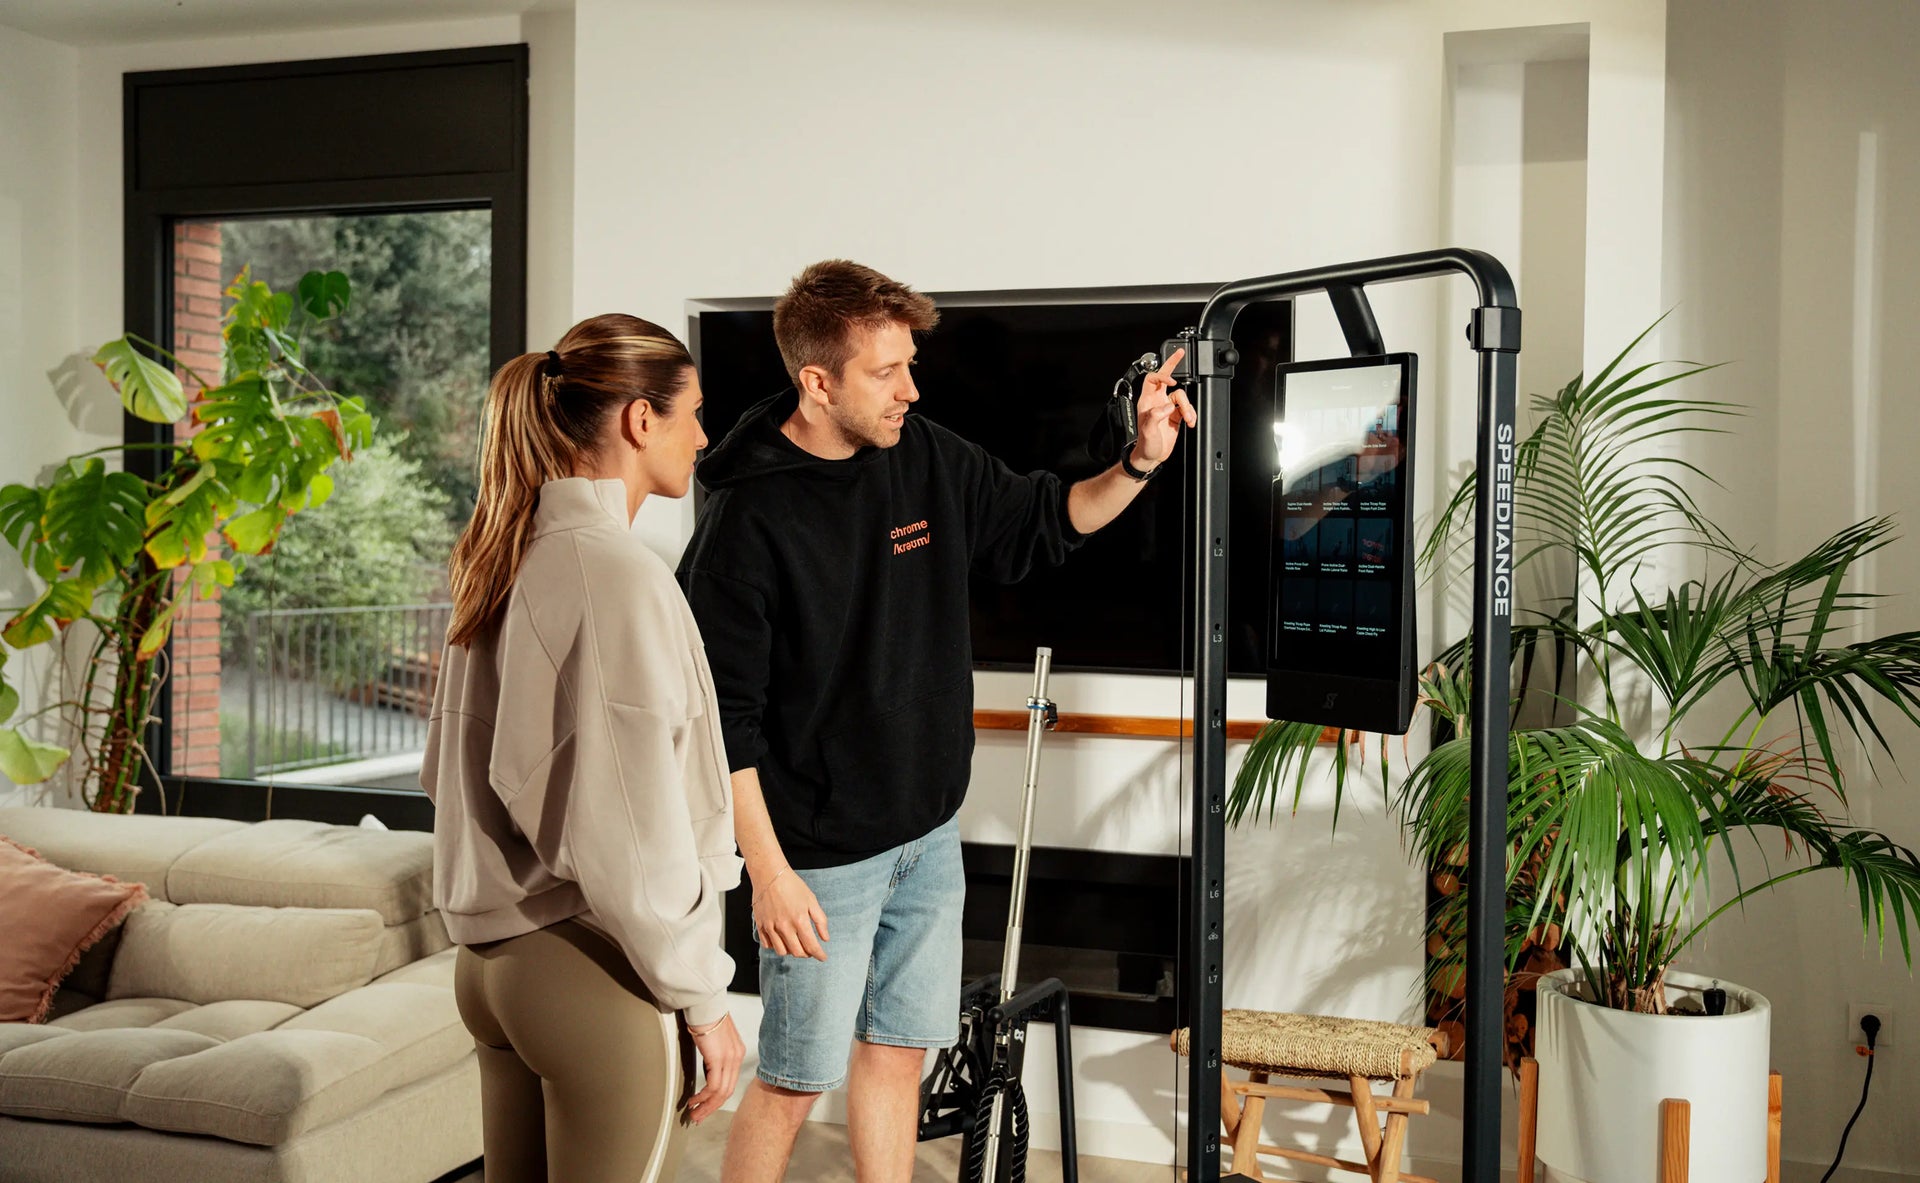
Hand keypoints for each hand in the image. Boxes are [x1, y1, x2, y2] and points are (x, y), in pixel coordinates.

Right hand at [685, 1013, 743, 1124]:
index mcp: (736, 1052)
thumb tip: (707, 1063)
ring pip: (721, 1092)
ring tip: (693, 1113)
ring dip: (706, 1106)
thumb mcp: (713, 1038)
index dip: (718, 1098)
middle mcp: (736, 1057)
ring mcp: (729, 1059)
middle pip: (727, 1091)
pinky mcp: (719, 1059)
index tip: (706, 1107)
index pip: (730, 1082)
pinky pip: (713, 1086)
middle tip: (699, 1117)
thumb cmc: (705, 1016)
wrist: (705, 1003)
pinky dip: (703, 1097)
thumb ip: (714, 1052)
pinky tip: (694, 1100)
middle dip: (712, 1107)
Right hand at [753, 866, 829, 960]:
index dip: (819, 954)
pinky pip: (767, 944)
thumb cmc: (792, 885)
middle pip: (797, 952)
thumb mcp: (811, 900)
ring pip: (781, 951)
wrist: (770, 874)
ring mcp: (770, 927)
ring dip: (791, 951)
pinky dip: (775, 946)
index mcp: (799, 920)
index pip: (811, 946)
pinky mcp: (760, 925)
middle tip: (810, 950)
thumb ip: (820, 920)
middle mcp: (784, 927)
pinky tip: (781, 939)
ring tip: (796, 944)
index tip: (823, 957)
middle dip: (806, 954)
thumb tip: (825, 938)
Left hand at [1130, 346, 1197, 470]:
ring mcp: (1167, 407)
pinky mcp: (1176, 415)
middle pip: (1165, 377)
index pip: (1153, 379)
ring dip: (1188, 408)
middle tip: (1181, 352)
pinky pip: (1187, 408)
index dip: (1162, 376)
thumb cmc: (1145, 445)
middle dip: (1173, 364)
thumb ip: (1156, 416)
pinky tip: (1191, 422)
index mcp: (1147, 401)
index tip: (1172, 382)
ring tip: (1189, 419)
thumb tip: (1168, 406)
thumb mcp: (1148, 431)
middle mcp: (1157, 401)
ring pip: (1182, 397)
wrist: (1151, 456)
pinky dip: (1191, 414)